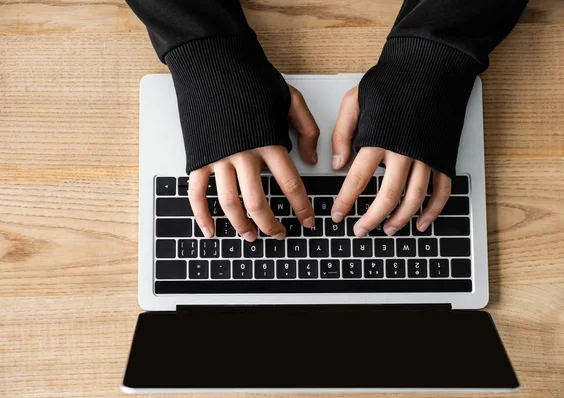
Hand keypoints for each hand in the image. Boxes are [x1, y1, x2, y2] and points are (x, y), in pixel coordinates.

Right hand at [188, 86, 318, 240]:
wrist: (214, 64)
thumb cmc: (252, 79)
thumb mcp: (290, 99)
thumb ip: (307, 129)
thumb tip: (313, 159)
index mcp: (269, 142)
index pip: (291, 185)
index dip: (301, 208)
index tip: (307, 221)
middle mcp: (244, 155)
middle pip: (259, 202)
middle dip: (271, 225)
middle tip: (279, 234)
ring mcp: (218, 158)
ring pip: (230, 203)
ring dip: (241, 226)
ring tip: (250, 236)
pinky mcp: (198, 157)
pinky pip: (197, 193)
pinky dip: (201, 215)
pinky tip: (210, 230)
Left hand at [331, 86, 451, 236]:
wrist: (431, 67)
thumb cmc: (391, 82)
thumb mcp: (355, 100)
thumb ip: (342, 133)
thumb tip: (337, 165)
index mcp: (379, 140)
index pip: (357, 180)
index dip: (346, 201)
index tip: (337, 215)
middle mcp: (404, 152)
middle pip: (387, 196)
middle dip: (372, 219)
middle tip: (360, 231)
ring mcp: (427, 156)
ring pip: (415, 199)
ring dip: (401, 219)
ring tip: (388, 230)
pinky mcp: (443, 156)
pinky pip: (442, 191)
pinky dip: (434, 210)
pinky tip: (422, 222)